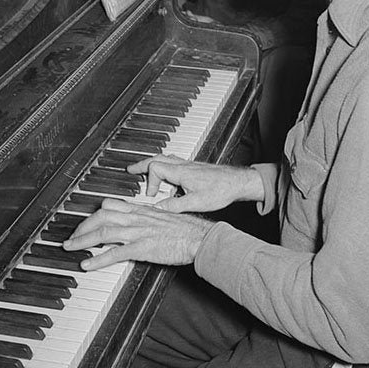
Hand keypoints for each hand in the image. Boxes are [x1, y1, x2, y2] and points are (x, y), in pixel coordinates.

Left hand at [62, 201, 214, 269]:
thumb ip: (147, 220)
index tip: (85, 222)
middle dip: (82, 226)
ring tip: (70, 248)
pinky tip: (87, 265)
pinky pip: (115, 253)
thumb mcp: (164, 218)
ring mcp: (139, 232)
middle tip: (72, 237)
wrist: (201, 238)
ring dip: (83, 240)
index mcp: (142, 210)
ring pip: (104, 232)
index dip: (94, 213)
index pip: (111, 205)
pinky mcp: (143, 248)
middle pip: (101, 216)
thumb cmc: (187, 230)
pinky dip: (98, 259)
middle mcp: (137, 218)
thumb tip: (137, 225)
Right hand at [125, 156, 264, 213]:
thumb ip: (175, 206)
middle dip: (142, 165)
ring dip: (153, 164)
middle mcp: (183, 165)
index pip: (155, 168)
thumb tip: (158, 209)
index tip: (150, 195)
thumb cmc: (221, 189)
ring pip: (165, 159)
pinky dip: (165, 167)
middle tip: (131, 170)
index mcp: (181, 172)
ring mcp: (189, 165)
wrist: (237, 182)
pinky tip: (168, 177)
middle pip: (156, 158)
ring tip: (145, 172)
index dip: (149, 182)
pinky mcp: (194, 168)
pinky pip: (174, 163)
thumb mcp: (196, 202)